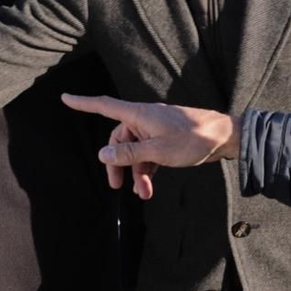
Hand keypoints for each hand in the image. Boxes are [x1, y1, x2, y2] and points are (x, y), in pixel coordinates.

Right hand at [61, 94, 237, 200]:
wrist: (225, 137)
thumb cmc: (193, 138)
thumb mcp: (158, 151)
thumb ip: (129, 154)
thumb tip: (102, 154)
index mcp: (139, 115)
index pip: (104, 106)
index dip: (83, 103)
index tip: (65, 98)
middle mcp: (144, 119)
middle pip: (119, 140)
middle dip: (118, 163)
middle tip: (117, 185)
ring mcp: (155, 129)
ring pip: (135, 151)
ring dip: (136, 172)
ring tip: (143, 192)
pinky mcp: (166, 139)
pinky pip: (148, 153)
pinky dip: (147, 169)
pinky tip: (149, 185)